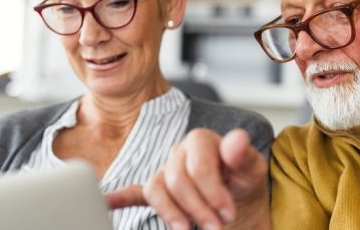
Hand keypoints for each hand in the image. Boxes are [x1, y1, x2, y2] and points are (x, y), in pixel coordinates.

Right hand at [105, 129, 269, 229]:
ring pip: (156, 190)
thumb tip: (237, 138)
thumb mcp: (252, 170)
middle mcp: (178, 153)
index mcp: (200, 141)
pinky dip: (118, 198)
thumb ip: (243, 155)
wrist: (236, 196)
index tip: (227, 212)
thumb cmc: (242, 180)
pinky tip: (107, 202)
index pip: (197, 164)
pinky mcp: (157, 191)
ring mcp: (165, 171)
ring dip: (172, 213)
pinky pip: (133, 192)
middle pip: (176, 180)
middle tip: (216, 227)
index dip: (212, 191)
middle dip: (197, 208)